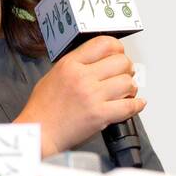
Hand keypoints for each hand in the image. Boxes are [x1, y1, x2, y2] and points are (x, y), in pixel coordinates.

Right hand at [15, 35, 144, 157]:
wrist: (39, 132)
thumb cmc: (43, 108)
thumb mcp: (54, 74)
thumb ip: (76, 64)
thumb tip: (99, 60)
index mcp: (70, 64)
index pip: (104, 44)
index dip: (117, 47)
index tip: (119, 54)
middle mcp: (82, 77)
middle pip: (121, 61)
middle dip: (127, 68)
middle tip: (125, 74)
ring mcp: (92, 96)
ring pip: (127, 83)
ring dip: (131, 87)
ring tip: (126, 91)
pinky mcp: (99, 115)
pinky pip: (129, 106)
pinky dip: (137, 105)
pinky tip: (136, 104)